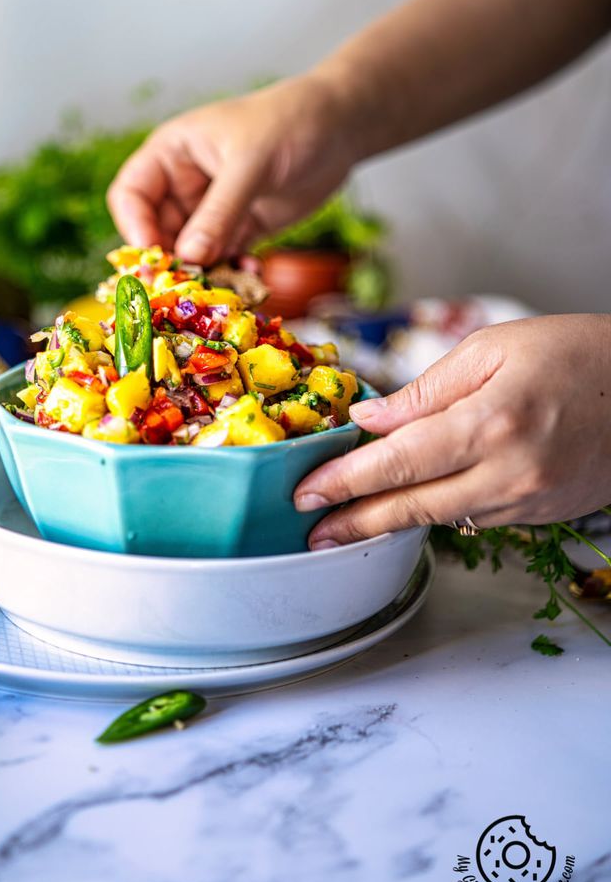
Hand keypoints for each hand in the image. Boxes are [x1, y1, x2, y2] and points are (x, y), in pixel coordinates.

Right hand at [107, 74, 356, 263]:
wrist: (341, 126)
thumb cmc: (289, 123)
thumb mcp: (250, 165)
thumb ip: (219, 211)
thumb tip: (190, 256)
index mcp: (172, 154)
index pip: (131, 195)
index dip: (135, 227)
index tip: (155, 257)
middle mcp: (185, 183)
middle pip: (157, 231)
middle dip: (172, 260)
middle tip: (189, 286)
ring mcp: (212, 209)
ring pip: (191, 252)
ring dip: (204, 272)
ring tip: (226, 286)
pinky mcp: (241, 228)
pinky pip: (223, 260)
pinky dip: (232, 273)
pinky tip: (253, 277)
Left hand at [294, 314, 610, 545]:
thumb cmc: (574, 353)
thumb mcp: (492, 349)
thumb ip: (425, 391)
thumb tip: (368, 422)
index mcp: (492, 421)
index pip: (398, 461)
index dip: (346, 482)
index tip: (306, 493)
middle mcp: (509, 472)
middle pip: (413, 506)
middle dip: (355, 521)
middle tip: (310, 533)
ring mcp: (528, 500)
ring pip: (442, 518)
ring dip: (391, 522)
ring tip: (344, 525)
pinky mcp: (540, 513)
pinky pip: (475, 517)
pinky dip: (438, 510)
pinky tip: (409, 505)